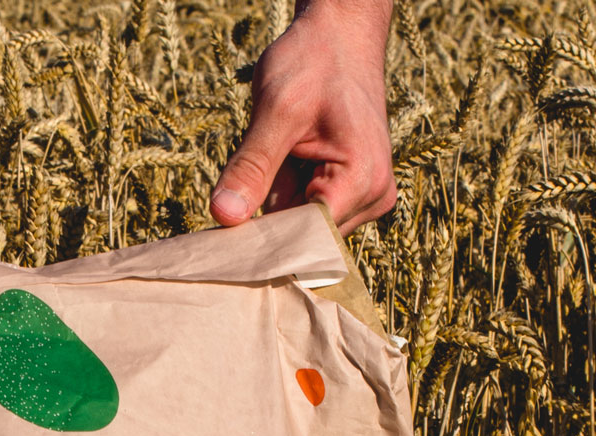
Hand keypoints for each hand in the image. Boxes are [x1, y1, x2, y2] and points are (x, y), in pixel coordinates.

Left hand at [211, 0, 396, 233]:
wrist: (341, 34)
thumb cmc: (314, 60)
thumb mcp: (275, 108)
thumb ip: (251, 166)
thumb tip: (223, 217)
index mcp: (362, 180)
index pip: (306, 240)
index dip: (265, 240)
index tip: (226, 240)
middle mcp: (372, 198)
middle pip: (303, 239)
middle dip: (269, 218)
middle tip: (254, 177)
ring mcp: (365, 198)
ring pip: (300, 228)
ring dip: (276, 203)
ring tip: (283, 157)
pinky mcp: (353, 194)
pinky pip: (305, 212)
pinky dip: (284, 194)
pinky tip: (287, 163)